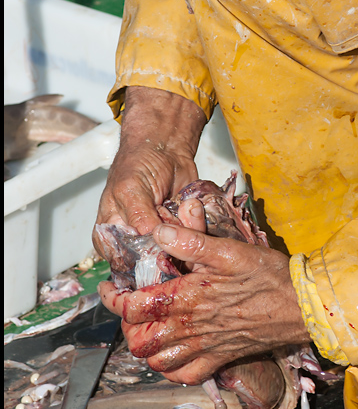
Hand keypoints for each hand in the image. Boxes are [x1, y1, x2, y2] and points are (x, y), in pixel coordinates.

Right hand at [94, 86, 206, 247]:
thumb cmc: (139, 163)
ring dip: (184, 232)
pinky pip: (192, 238)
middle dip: (167, 244)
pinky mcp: (181, 230)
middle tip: (168, 217)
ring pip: (176, 251)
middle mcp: (135, 240)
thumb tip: (149, 242)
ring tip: (177, 205)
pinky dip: (195, 225)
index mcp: (111, 235)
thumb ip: (137, 216)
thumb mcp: (130, 188)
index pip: (123, 262)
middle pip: (153, 261)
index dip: (141, 259)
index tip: (155, 244)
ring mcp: (161, 236)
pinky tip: (188, 206)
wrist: (166, 146)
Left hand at [98, 223, 309, 384]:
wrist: (300, 305)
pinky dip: (172, 369)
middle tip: (131, 308)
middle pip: (139, 341)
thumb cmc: (266, 274)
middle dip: (127, 326)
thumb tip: (156, 230)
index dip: (113, 299)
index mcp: (187, 298)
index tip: (110, 287)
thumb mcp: (228, 249)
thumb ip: (190, 240)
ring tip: (149, 327)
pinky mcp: (220, 359)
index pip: (133, 307)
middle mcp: (191, 328)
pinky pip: (186, 375)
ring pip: (158, 362)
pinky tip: (174, 351)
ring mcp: (204, 347)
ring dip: (147, 347)